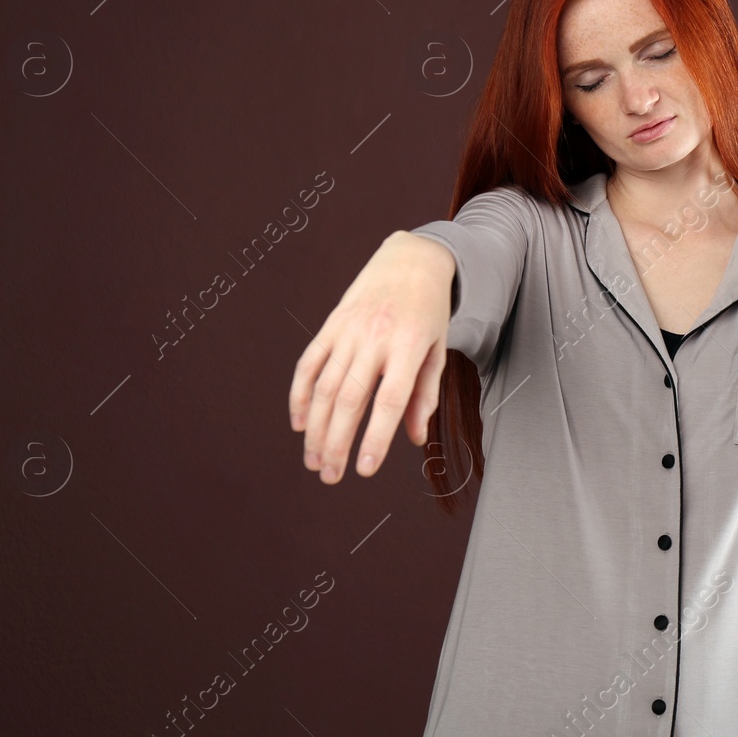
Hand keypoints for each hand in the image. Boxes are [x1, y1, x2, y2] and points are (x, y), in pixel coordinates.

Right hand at [288, 231, 454, 483]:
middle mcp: (375, 337)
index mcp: (409, 345)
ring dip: (315, 428)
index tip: (365, 471)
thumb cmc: (429, 311)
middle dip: (337, 443)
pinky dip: (299, 395)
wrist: (410, 260)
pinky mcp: (330, 325)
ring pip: (324, 386)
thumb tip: (415, 439)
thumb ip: (425, 394)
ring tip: (313, 461)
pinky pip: (308, 364)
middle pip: (350, 399)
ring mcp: (348, 330)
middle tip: (330, 477)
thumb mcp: (438, 349)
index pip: (389, 401)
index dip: (375, 439)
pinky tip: (299, 424)